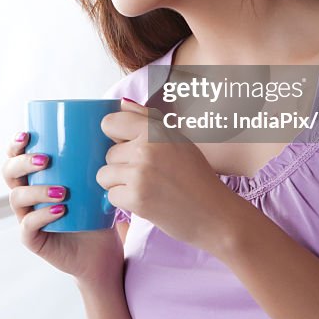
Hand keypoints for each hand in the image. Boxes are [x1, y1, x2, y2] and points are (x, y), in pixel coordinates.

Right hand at [1, 131, 123, 282]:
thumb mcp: (95, 181)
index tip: (26, 134)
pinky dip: (42, 215)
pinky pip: (28, 226)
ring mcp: (27, 217)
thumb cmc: (96, 211)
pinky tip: (60, 211)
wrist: (102, 252)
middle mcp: (26, 196)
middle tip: (46, 160)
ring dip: (36, 190)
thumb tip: (109, 123)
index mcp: (35, 178)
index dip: (14, 145)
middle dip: (23, 163)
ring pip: (17, 198)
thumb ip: (94, 158)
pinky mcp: (33, 239)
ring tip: (62, 190)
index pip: (15, 157)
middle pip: (9, 173)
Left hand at [97, 98, 238, 252]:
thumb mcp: (177, 140)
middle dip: (122, 165)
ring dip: (119, 184)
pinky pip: (111, 195)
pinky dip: (124, 201)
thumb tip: (122, 104)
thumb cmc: (198, 178)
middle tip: (149, 175)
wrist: (215, 215)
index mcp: (155, 130)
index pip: (109, 123)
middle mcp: (146, 148)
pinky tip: (145, 201)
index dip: (115, 136)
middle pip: (109, 153)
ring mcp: (139, 173)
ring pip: (104, 175)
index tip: (127, 146)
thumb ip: (148, 120)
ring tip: (145, 188)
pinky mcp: (136, 198)